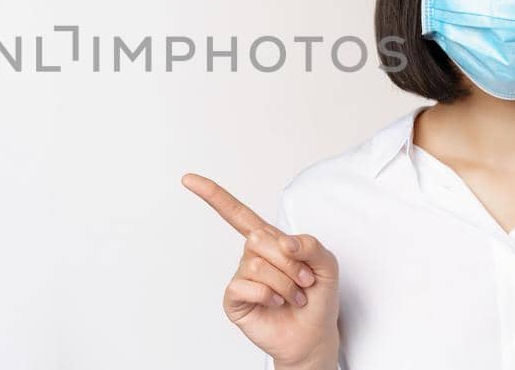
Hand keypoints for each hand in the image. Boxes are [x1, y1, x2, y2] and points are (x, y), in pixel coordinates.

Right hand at [182, 173, 339, 369]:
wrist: (314, 335)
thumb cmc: (318, 298)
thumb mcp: (327, 264)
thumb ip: (310, 244)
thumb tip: (282, 243)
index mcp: (270, 241)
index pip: (237, 213)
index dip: (213, 195)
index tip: (188, 179)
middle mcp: (251, 256)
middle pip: (257, 237)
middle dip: (289, 261)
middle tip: (303, 280)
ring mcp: (241, 277)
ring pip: (256, 264)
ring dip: (285, 283)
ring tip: (295, 296)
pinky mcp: (234, 299)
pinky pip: (243, 286)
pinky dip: (268, 295)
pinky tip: (276, 303)